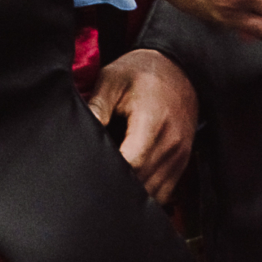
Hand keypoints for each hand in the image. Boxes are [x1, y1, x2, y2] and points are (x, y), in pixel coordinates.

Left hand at [88, 49, 197, 203]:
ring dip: (132, 193)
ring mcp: (180, 156)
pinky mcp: (182, 162)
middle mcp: (172, 143)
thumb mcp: (111, 79)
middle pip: (142, 184)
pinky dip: (146, 193)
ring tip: (108, 183)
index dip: (108, 172)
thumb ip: (97, 106)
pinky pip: (164, 192)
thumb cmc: (140, 72)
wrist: (177, 67)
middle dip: (116, 185)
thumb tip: (79, 135)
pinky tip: (128, 183)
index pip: (131, 164)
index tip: (89, 171)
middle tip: (92, 182)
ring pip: (154, 193)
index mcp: (153, 122)